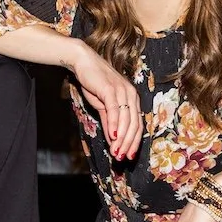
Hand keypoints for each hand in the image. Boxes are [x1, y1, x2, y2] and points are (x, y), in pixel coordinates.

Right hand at [66, 41, 141, 160]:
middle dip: (129, 144)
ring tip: (116, 152)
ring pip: (126, 120)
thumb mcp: (103, 106)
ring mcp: (122, 91)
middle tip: (122, 158)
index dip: (134, 142)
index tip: (129, 156)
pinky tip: (113, 136)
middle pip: (134, 124)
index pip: (137, 124)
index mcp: (132, 98)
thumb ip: (110, 122)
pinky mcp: (111, 89)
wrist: (83, 63)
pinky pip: (115, 110)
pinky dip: (115, 124)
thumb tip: (113, 140)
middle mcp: (131, 94)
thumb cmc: (94, 83)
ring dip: (122, 139)